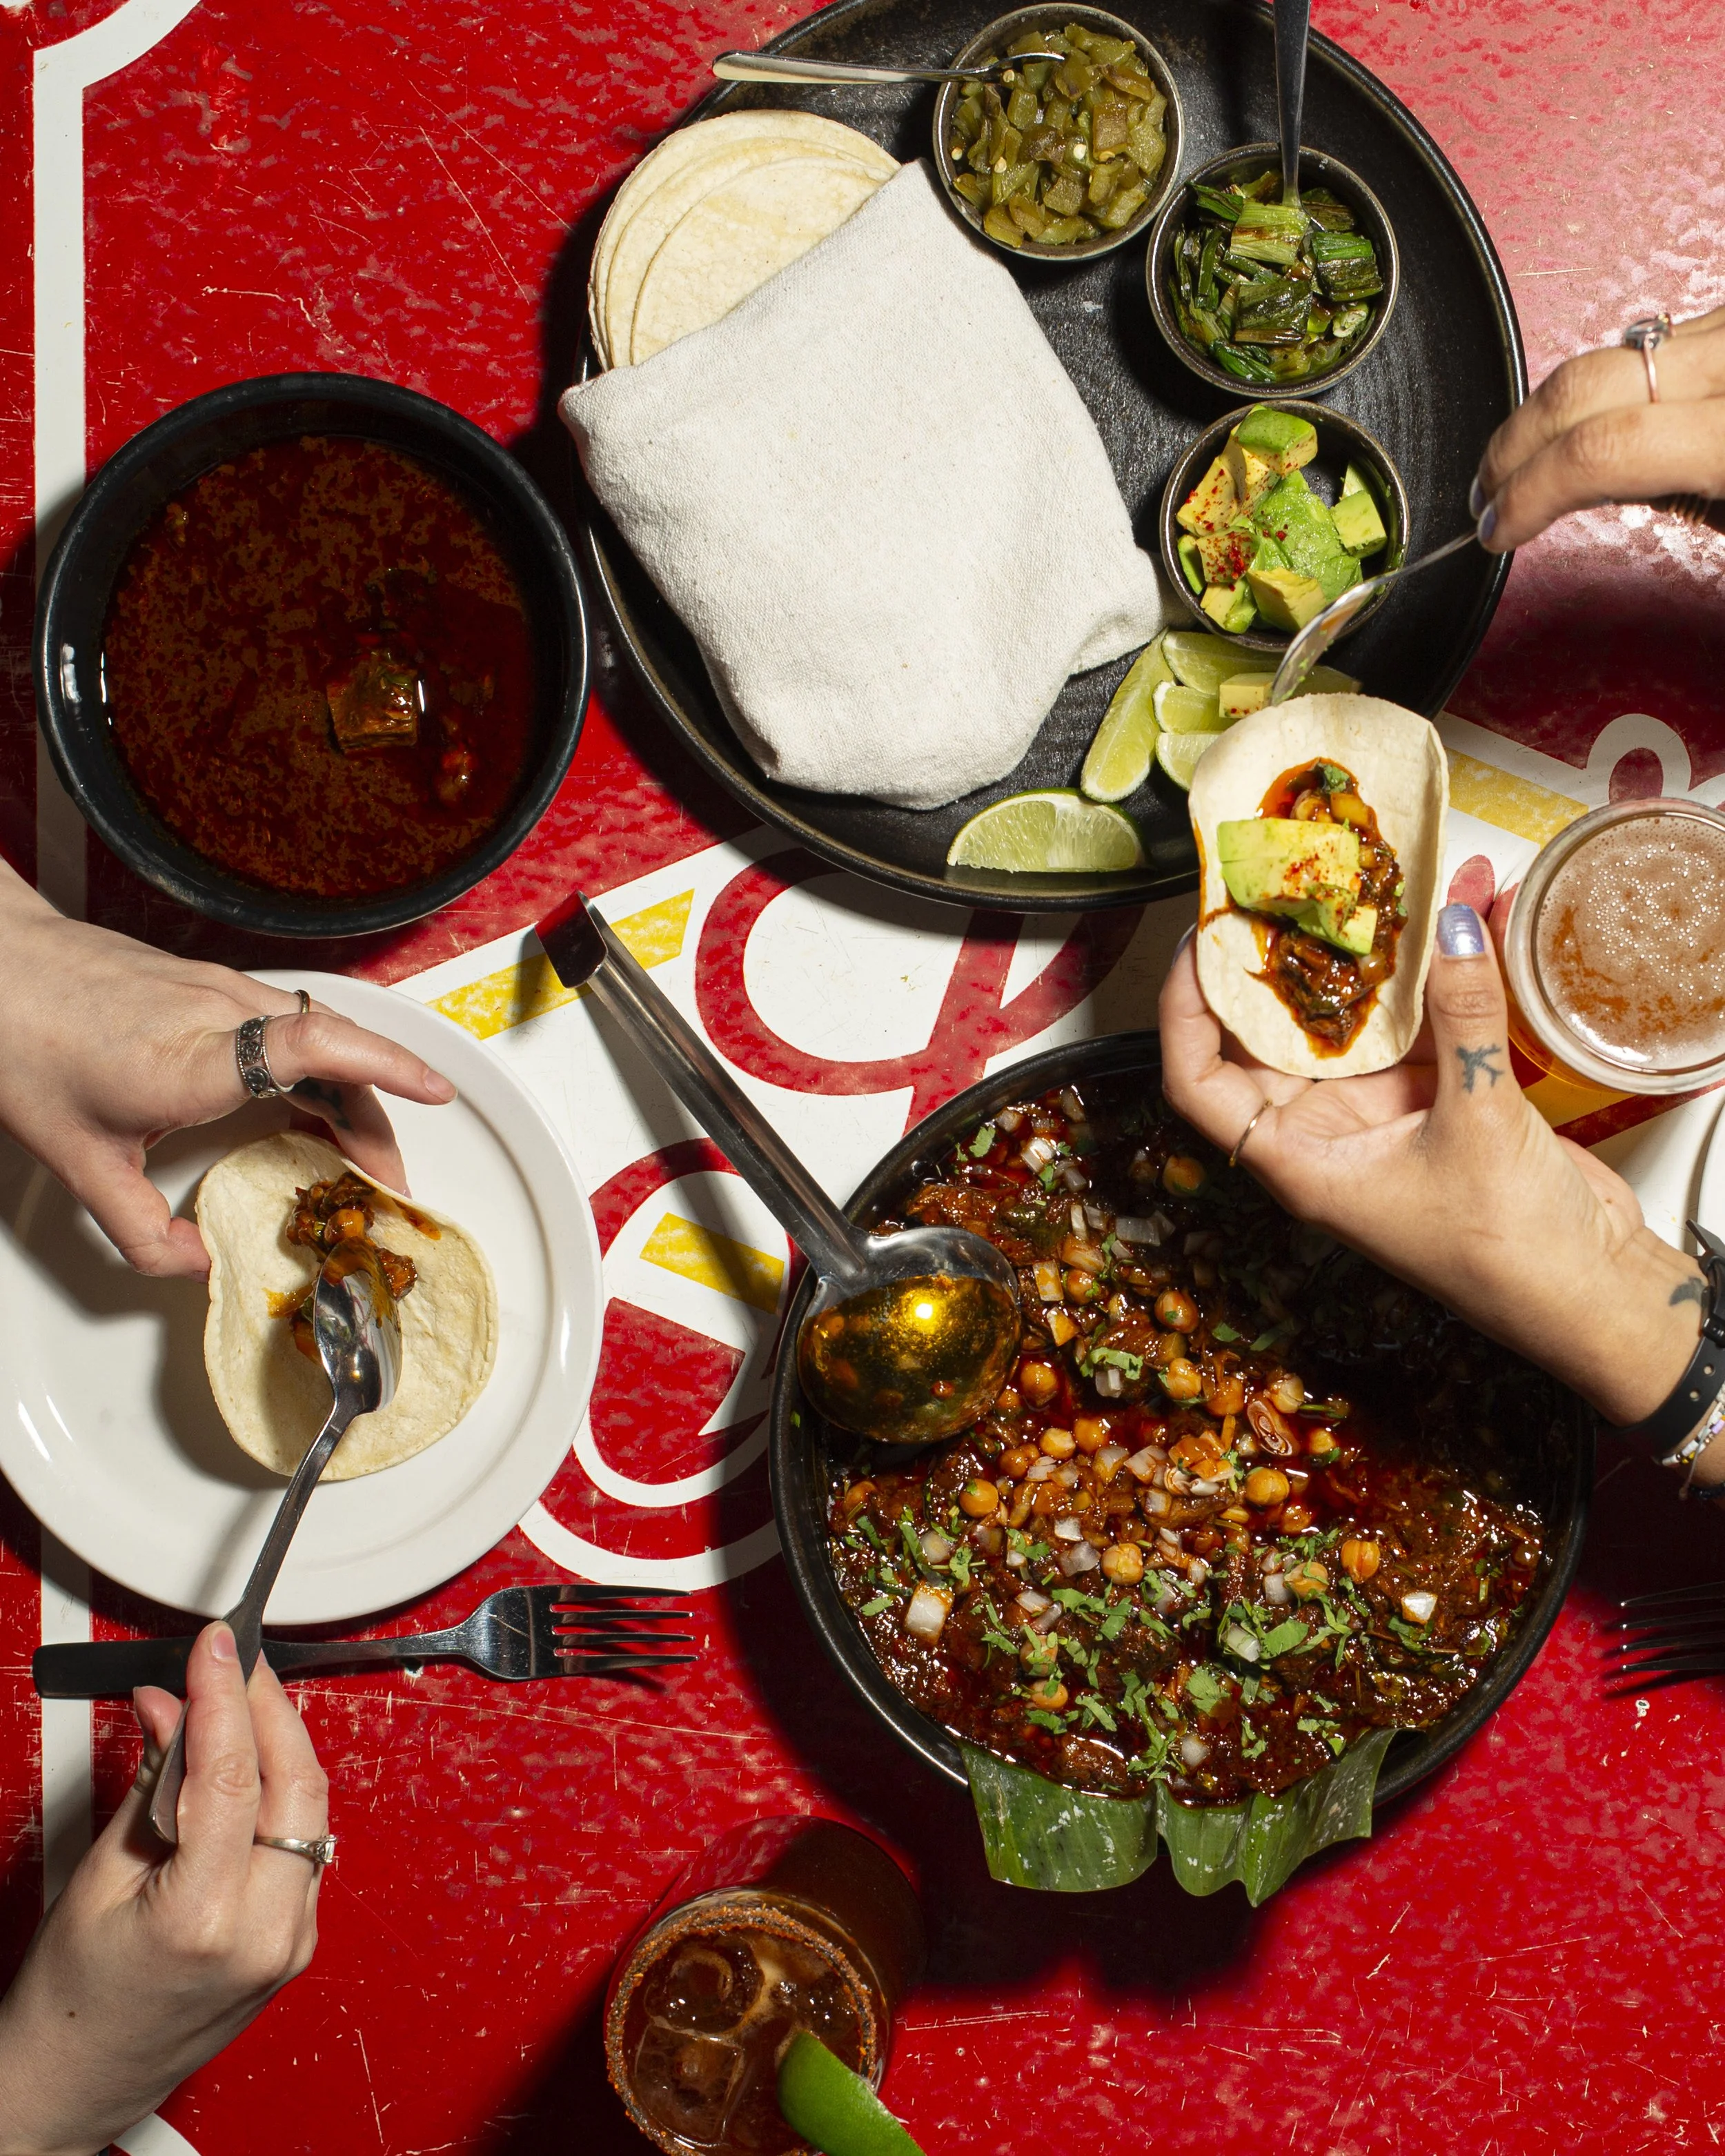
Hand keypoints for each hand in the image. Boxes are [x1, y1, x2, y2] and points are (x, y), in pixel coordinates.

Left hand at [0, 860, 454, 1278]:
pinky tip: (308, 1107)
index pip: (313, 1046)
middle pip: (338, 1053)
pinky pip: (293, 1023)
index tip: (434, 1093)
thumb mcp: (75, 1160)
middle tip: (387, 1184)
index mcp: (191, 1058)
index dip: (384, 1066)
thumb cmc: (22, 1040)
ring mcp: (219, 988)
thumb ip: (139, 1229)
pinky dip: (321, 1069)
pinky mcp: (213, 982)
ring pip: (322, 1034)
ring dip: (354, 1092)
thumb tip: (194, 1265)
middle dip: (379, 1120)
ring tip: (356, 1154)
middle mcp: (218, 1010)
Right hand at [0, 1626, 325, 2155]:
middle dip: (267, 1706)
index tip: (215, 1643)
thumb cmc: (70, 2003)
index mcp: (206, 1918)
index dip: (224, 1692)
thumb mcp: (100, 1876)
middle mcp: (266, 1930)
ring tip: (235, 1701)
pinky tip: (247, 1765)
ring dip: (278, 1744)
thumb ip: (153, 1781)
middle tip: (233, 1661)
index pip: (230, 1772)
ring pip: (310, 1807)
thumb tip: (176, 1705)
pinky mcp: (297, 1942)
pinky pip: (304, 1843)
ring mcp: (292, 1940)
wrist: (75, 2084)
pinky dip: (279, 1793)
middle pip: (295, 1780)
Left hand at [1158, 905, 1703, 1430]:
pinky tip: (1458, 916)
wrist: (1591, 1294)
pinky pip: (1417, 1025)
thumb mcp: (1479, 1120)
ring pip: (1349, 1022)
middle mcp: (1324, 1134)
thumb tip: (1452, 923)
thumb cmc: (1511, 1250)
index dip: (1184, 1011)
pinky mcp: (1436, 1100)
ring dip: (1367, 958)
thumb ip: (1462, 1016)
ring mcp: (1378, 1116)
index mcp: (1297, 1159)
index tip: (1199, 940)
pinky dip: (1433, 977)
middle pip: (1270, 1037)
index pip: (1198, 1082)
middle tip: (1288, 884)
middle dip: (1282, 962)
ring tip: (1375, 880)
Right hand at [1472, 303, 1724, 550]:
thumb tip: (1595, 489)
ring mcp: (1724, 327)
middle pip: (1579, 388)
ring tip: (1521, 462)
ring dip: (1542, 414)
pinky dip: (1593, 390)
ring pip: (1598, 358)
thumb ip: (1674, 500)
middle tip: (1488, 495)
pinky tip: (1579, 425)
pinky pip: (1636, 346)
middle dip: (1513, 445)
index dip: (1527, 495)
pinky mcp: (1722, 318)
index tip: (1498, 529)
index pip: (1597, 452)